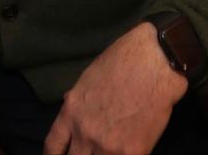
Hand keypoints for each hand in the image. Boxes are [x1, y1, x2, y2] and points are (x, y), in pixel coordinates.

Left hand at [42, 23, 187, 154]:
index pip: (52, 146)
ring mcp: (107, 145)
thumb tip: (71, 110)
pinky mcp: (132, 152)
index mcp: (71, 112)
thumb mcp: (88, 79)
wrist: (155, 63)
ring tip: (109, 149)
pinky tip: (127, 150)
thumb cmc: (123, 62)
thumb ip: (78, 102)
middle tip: (87, 152)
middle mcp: (84, 132)